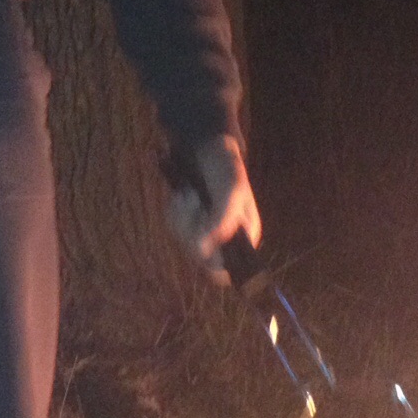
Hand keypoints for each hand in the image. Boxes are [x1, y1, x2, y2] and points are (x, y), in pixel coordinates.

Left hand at [165, 134, 260, 285]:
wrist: (209, 148)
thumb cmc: (227, 169)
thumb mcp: (230, 192)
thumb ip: (221, 222)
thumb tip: (202, 250)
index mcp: (244, 237)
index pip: (226, 270)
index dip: (212, 264)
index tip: (199, 244)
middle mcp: (225, 239)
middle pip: (199, 255)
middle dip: (190, 227)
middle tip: (192, 199)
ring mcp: (205, 231)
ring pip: (183, 240)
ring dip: (181, 215)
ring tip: (189, 193)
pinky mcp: (188, 221)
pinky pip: (173, 226)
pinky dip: (174, 210)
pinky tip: (182, 194)